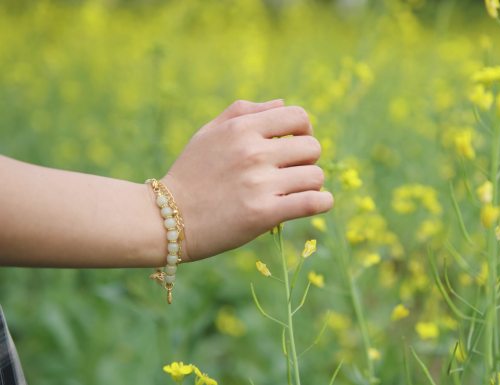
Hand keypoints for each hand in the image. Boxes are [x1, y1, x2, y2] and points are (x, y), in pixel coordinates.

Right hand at [161, 100, 332, 260]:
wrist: (165, 219)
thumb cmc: (190, 174)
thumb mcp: (208, 133)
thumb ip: (244, 112)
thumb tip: (281, 103)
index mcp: (242, 128)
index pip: (298, 116)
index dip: (304, 130)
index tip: (295, 145)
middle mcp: (253, 152)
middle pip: (312, 147)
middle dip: (308, 159)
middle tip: (293, 172)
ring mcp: (260, 184)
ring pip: (316, 175)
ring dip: (312, 184)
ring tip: (296, 191)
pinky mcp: (264, 214)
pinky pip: (314, 202)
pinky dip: (322, 202)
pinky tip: (315, 204)